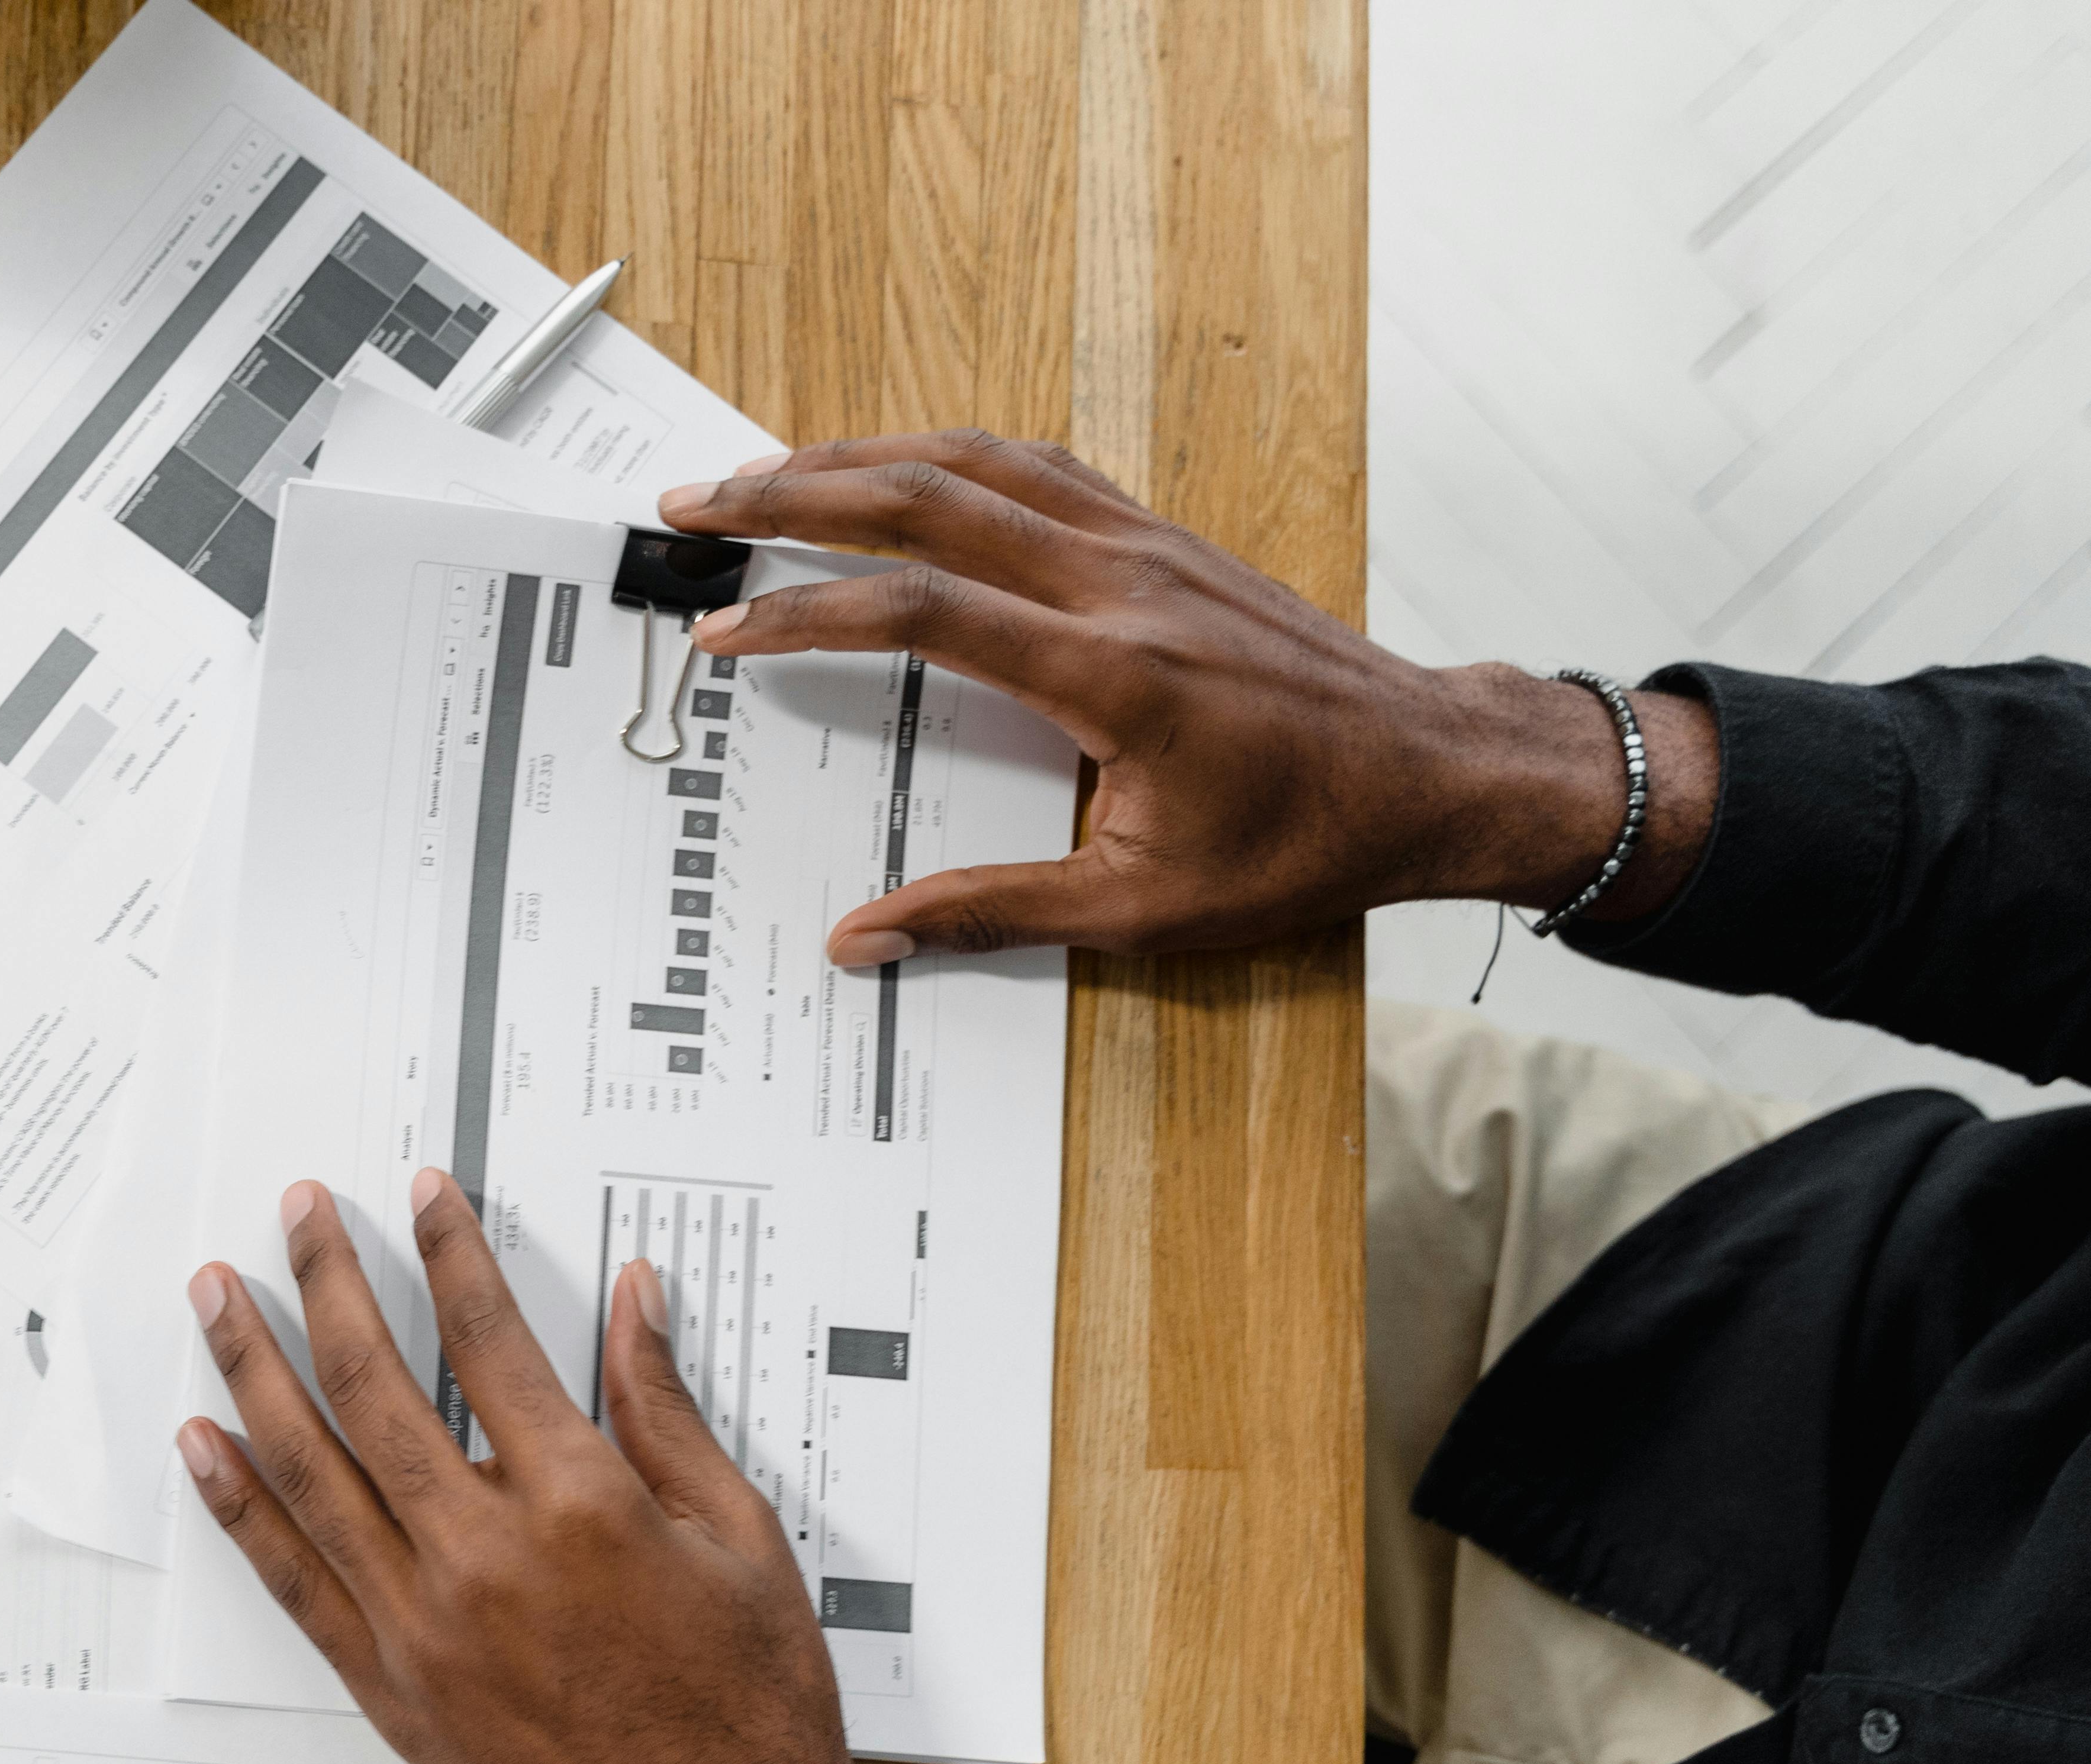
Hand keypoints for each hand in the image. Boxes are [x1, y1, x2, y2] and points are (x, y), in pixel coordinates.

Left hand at [176, 1171, 1005, 1763]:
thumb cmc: (747, 1717)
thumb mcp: (741, 1539)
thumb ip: (666, 1413)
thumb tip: (632, 1303)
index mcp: (584, 1505)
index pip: (491, 1338)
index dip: (450, 1252)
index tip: (420, 1196)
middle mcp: (487, 1558)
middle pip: (376, 1385)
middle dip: (326, 1283)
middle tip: (295, 1214)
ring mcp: (426, 1628)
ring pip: (312, 1471)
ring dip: (254, 1371)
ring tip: (215, 1298)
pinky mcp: (393, 1693)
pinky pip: (294, 1581)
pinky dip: (242, 1506)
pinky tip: (207, 1445)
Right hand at [655, 432, 1720, 963]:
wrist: (1435, 772)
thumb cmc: (1305, 843)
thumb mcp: (1146, 908)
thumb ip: (992, 912)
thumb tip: (865, 940)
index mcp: (1110, 674)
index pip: (920, 612)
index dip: (806, 615)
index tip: (725, 634)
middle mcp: (1120, 585)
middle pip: (927, 498)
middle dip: (794, 494)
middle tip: (698, 502)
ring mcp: (1145, 545)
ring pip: (976, 461)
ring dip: (858, 455)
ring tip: (763, 471)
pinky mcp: (1162, 537)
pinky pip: (1035, 466)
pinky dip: (945, 453)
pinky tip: (893, 463)